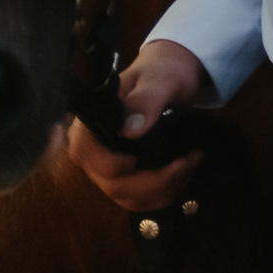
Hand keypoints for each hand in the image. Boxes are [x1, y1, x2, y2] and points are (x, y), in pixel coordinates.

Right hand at [69, 36, 209, 212]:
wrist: (174, 77)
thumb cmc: (163, 73)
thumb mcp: (160, 80)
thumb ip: (145, 101)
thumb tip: (130, 130)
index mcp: (91, 121)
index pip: (84, 153)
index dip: (112, 166)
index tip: (139, 159)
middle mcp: (93, 148)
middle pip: (110, 184)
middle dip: (153, 181)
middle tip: (186, 161)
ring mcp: (108, 166)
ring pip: (128, 198)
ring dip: (164, 189)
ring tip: (189, 164)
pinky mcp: (126, 177)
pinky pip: (140, 199)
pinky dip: (165, 192)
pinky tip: (182, 173)